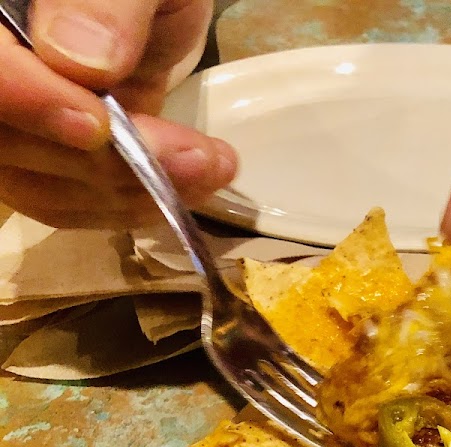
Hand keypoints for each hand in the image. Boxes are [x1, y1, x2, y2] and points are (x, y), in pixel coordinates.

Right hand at [0, 0, 235, 228]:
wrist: (156, 4)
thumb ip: (106, 3)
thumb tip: (80, 60)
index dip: (27, 102)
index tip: (98, 125)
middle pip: (9, 143)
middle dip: (104, 163)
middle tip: (197, 157)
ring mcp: (16, 121)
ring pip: (38, 186)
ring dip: (130, 193)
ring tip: (211, 166)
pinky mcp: (51, 155)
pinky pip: (70, 201)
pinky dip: (131, 204)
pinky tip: (192, 183)